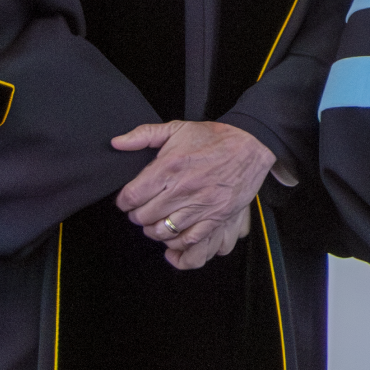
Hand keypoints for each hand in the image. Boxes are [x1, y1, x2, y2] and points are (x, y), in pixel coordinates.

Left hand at [112, 121, 275, 257]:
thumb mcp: (177, 128)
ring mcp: (200, 205)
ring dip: (155, 229)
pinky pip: (188, 240)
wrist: (252, 144)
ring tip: (158, 220)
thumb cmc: (215, 137)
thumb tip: (117, 143)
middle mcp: (182, 188)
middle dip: (138, 215)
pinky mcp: (216, 216)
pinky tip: (175, 231)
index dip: (124, 201)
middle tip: (144, 209)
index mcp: (169, 167)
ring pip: (162, 231)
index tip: (128, 200)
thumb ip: (144, 134)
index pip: (130, 197)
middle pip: (143, 217)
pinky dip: (176, 241)